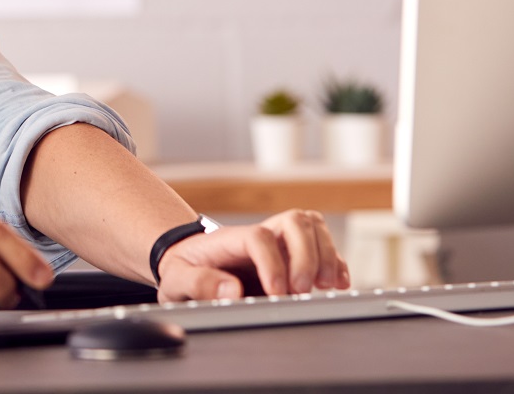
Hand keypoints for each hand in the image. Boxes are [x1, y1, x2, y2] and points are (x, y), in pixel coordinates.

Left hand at [154, 209, 349, 301]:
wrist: (186, 266)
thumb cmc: (181, 271)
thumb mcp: (176, 279)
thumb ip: (198, 283)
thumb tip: (231, 290)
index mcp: (230, 238)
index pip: (259, 237)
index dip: (273, 263)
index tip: (277, 292)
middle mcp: (259, 234)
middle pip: (294, 222)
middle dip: (307, 255)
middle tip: (303, 290)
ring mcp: (279, 243)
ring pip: (313, 227)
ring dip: (326, 255)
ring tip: (325, 287)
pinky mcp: (293, 257)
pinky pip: (323, 246)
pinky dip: (336, 262)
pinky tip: (337, 284)